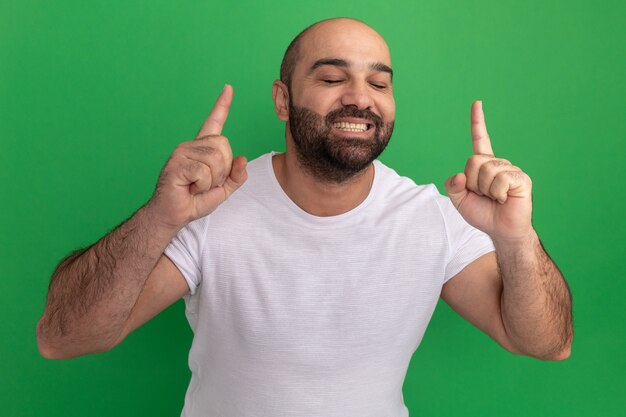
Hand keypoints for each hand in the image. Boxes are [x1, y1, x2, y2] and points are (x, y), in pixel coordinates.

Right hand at [146, 84, 247, 230]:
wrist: (174, 215)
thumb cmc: (194, 201)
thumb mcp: (223, 190)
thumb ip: (236, 176)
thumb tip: (243, 159)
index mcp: (202, 148)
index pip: (214, 122)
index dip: (222, 105)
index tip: (229, 88)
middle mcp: (191, 145)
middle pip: (224, 147)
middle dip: (222, 171)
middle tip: (205, 183)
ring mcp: (182, 152)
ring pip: (216, 160)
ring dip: (212, 180)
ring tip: (196, 186)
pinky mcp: (177, 163)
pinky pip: (204, 172)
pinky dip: (202, 185)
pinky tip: (189, 188)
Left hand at [444, 101, 532, 241]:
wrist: (501, 230)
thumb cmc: (482, 214)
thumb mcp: (459, 200)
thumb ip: (452, 186)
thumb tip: (459, 175)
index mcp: (483, 165)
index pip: (480, 140)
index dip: (478, 122)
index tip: (477, 103)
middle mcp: (498, 163)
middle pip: (473, 161)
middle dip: (472, 182)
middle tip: (483, 195)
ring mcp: (510, 169)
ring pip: (486, 171)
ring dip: (485, 190)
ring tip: (495, 198)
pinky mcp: (520, 178)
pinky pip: (500, 179)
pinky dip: (498, 192)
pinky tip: (505, 199)